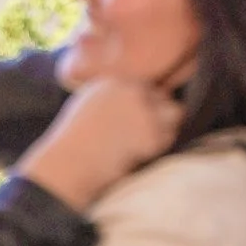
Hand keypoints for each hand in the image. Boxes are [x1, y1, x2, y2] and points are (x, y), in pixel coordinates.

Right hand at [14, 73, 184, 216]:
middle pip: (163, 97)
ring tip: (143, 144)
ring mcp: (144, 110)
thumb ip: (113, 96)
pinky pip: (169, 137)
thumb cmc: (74, 141)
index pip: (146, 86)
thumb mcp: (87, 104)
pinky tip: (138, 154)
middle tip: (142, 135)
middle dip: (158, 115)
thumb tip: (139, 99)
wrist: (71, 164)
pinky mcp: (152, 132)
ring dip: (165, 128)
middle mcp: (132, 90)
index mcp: (115, 81)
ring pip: (174, 113)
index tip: (136, 122)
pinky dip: (159, 147)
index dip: (146, 105)